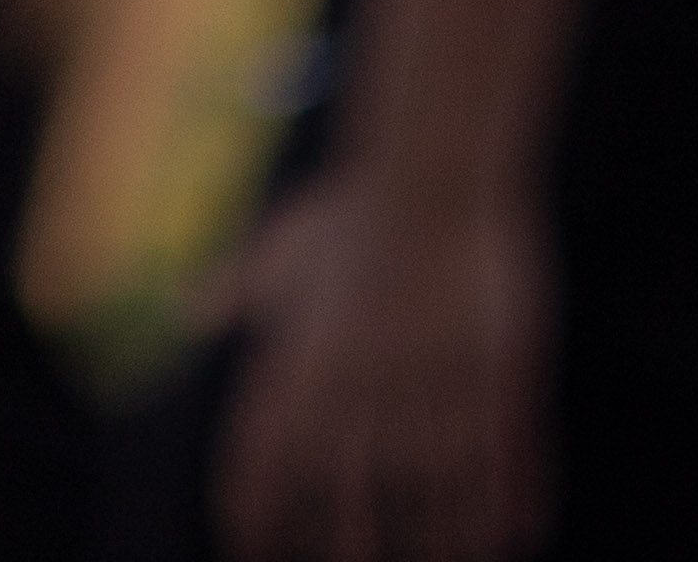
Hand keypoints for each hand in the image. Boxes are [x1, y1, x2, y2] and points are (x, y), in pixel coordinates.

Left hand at [213, 165, 550, 561]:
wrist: (432, 173)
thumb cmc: (354, 205)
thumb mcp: (283, 245)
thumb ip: (236, 288)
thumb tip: (187, 311)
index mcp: (305, 356)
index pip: (265, 455)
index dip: (257, 509)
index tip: (250, 546)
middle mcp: (363, 386)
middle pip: (349, 495)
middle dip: (345, 547)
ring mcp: (431, 386)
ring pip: (434, 494)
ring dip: (437, 542)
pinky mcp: (495, 378)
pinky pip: (501, 460)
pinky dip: (506, 503)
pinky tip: (510, 536)